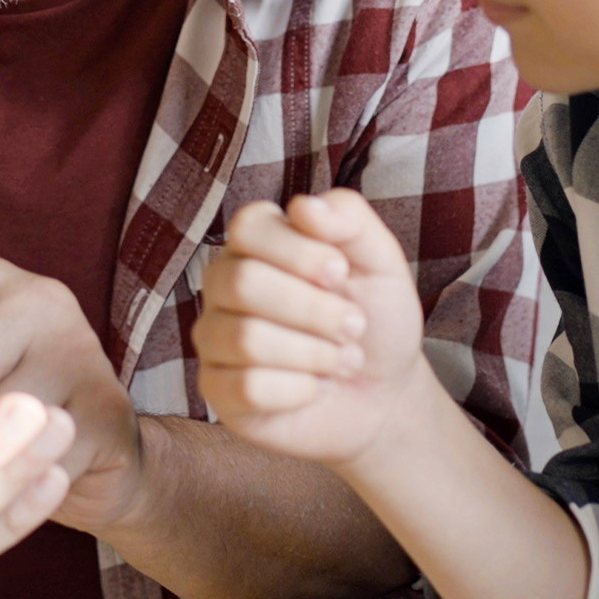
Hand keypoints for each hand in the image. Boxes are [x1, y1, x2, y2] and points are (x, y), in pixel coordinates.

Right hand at [193, 190, 441, 467]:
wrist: (384, 391)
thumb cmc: (374, 318)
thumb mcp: (381, 260)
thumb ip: (349, 218)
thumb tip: (303, 206)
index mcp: (257, 243)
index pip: (248, 227)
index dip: (299, 252)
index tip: (340, 274)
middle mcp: (224, 284)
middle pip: (243, 283)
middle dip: (314, 310)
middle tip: (353, 326)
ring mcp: (215, 337)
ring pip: (246, 339)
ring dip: (315, 354)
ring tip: (344, 360)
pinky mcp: (217, 390)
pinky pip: (247, 388)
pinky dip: (300, 389)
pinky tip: (317, 387)